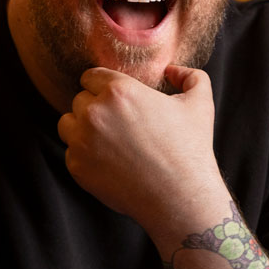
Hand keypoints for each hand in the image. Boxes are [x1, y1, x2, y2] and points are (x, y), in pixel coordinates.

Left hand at [57, 65, 227, 238]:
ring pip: (68, 123)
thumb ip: (189, 76)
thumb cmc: (190, 150)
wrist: (179, 197)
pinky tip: (108, 162)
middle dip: (95, 108)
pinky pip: (70, 152)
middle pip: (79, 99)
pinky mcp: (77, 166)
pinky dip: (84, 156)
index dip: (102, 87)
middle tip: (117, 125)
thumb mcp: (200, 104)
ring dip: (82, 128)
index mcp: (119, 90)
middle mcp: (95, 112)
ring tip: (107, 141)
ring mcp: (82, 140)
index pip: (91, 76)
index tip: (113, 100)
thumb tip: (172, 70)